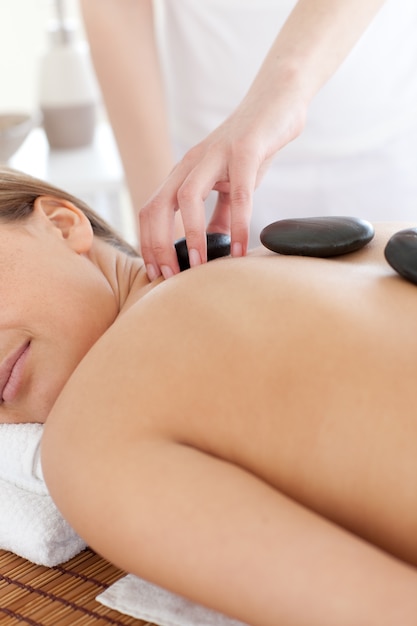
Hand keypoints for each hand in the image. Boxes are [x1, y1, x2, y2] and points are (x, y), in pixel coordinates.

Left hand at [139, 94, 305, 280]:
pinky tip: (240, 250)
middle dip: (158, 245)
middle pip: (157, 206)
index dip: (148, 243)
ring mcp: (216, 155)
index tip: (156, 273)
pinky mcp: (245, 150)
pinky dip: (238, 225)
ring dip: (190, 237)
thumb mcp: (229, 185)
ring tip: (199, 268)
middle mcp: (191, 163)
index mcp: (183, 173)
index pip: (151, 210)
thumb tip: (210, 245)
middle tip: (169, 278)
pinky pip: (238, 194)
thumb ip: (218, 215)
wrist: (278, 101)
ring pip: (187, 198)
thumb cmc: (252, 147)